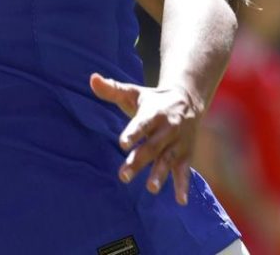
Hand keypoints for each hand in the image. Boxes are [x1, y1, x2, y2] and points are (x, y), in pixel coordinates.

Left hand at [90, 73, 203, 204]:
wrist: (188, 100)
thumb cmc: (152, 99)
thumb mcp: (134, 92)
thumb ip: (112, 89)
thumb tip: (92, 78)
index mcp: (153, 113)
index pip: (142, 123)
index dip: (133, 132)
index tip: (122, 143)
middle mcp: (167, 129)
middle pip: (151, 147)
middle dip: (138, 161)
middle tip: (123, 176)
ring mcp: (177, 143)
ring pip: (168, 160)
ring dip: (160, 174)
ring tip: (151, 188)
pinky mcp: (185, 154)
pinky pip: (185, 170)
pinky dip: (183, 185)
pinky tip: (180, 201)